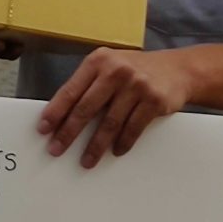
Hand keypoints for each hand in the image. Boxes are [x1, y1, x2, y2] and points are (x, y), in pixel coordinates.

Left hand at [38, 47, 195, 166]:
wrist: (179, 69)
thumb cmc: (135, 70)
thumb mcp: (109, 66)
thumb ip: (89, 84)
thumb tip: (62, 115)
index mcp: (98, 61)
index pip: (71, 90)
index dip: (55, 112)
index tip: (43, 129)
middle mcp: (116, 71)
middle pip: (86, 108)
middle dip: (69, 132)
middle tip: (57, 150)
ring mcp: (136, 85)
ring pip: (110, 123)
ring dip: (96, 146)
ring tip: (87, 160)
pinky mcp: (154, 100)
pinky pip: (133, 128)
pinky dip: (122, 143)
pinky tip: (115, 151)